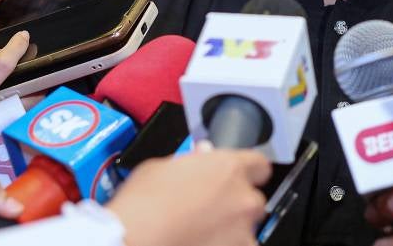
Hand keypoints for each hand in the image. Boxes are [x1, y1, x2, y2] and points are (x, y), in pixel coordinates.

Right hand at [0, 30, 29, 145]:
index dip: (15, 49)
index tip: (23, 37)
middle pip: (24, 91)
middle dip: (36, 74)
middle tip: (37, 60)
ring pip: (27, 109)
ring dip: (36, 91)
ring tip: (34, 78)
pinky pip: (19, 121)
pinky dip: (27, 108)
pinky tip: (25, 97)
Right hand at [107, 148, 270, 245]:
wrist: (132, 239)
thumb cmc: (142, 205)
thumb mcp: (161, 167)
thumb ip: (192, 160)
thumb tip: (202, 156)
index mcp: (229, 168)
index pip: (259, 165)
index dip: (248, 172)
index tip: (238, 178)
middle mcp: (242, 198)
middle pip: (254, 200)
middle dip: (236, 205)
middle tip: (210, 210)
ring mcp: (242, 231)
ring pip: (247, 230)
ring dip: (231, 231)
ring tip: (202, 232)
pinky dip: (224, 245)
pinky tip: (201, 243)